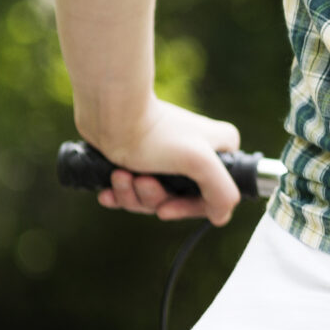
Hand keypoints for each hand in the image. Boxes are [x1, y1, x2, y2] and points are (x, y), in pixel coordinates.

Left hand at [82, 97, 243, 225]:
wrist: (110, 113)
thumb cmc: (154, 134)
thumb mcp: (199, 162)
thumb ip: (222, 192)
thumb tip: (222, 216)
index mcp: (219, 150)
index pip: (213, 196)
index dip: (187, 208)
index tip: (164, 210)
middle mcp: (197, 154)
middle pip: (178, 199)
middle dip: (153, 197)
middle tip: (141, 180)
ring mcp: (167, 158)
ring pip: (152, 196)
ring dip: (132, 193)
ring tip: (120, 175)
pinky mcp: (140, 160)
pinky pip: (132, 191)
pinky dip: (120, 194)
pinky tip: (107, 192)